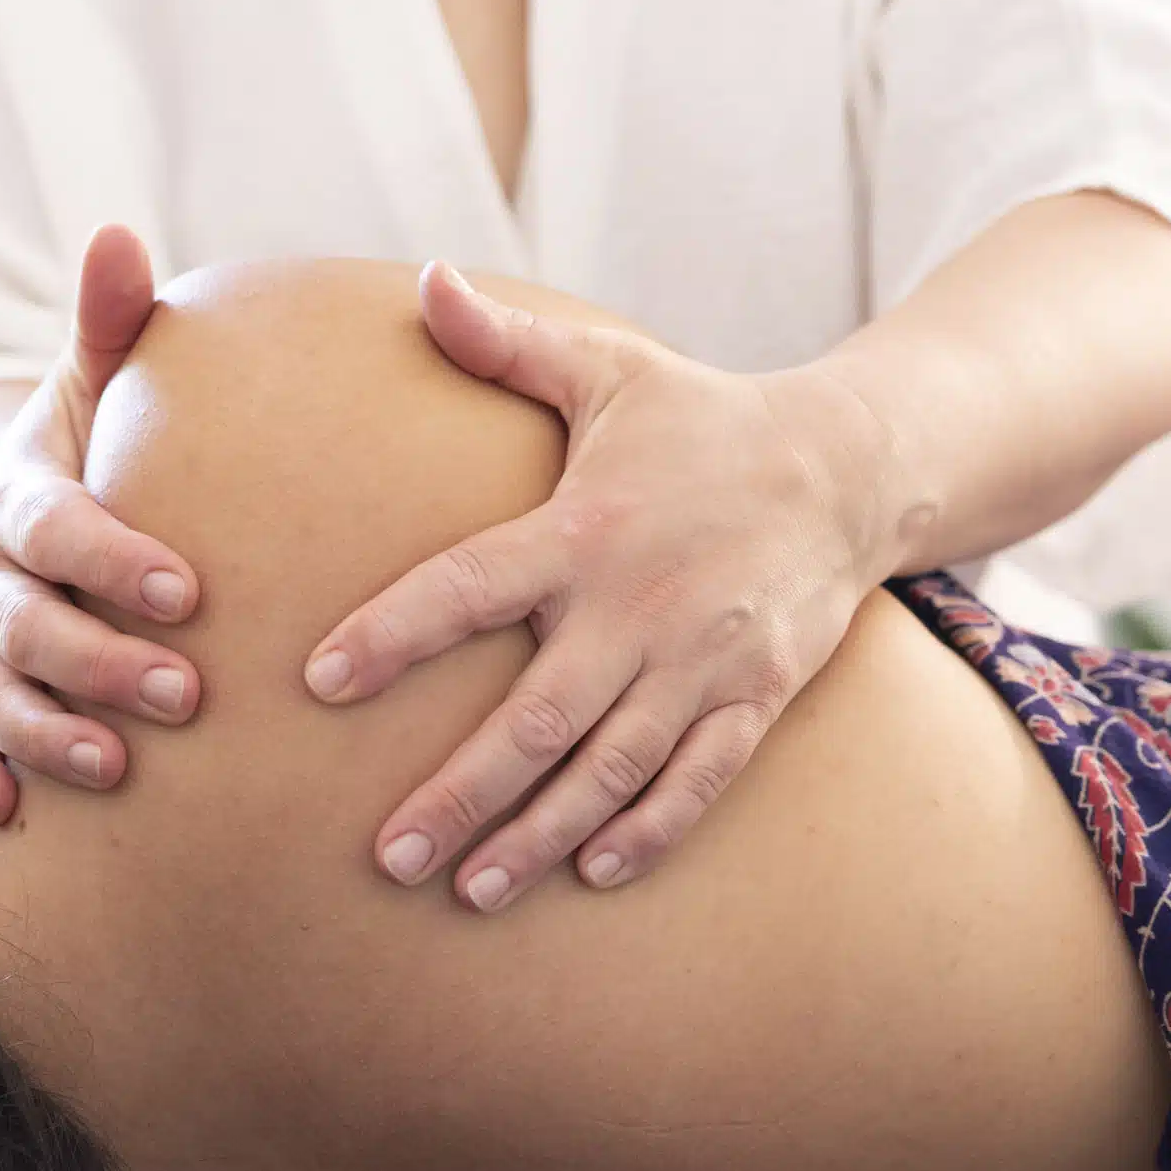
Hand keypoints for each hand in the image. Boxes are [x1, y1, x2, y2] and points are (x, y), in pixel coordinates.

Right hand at [0, 224, 202, 824]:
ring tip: (119, 770)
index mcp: (21, 498)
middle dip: (99, 661)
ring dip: (49, 736)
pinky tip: (8, 814)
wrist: (24, 518)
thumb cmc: (94, 447)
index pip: (54, 527)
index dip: (109, 558)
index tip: (184, 590)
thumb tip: (119, 232)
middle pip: (29, 625)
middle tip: (186, 693)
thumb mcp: (94, 383)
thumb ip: (113, 324)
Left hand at [307, 265, 896, 909]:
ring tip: (470, 890)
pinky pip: (698, 779)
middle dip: (461, 792)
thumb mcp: (611, 369)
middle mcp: (638, 605)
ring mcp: (701, 660)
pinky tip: (593, 871)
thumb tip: (425, 280)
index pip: (468, 586)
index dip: (394, 633)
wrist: (850, 468)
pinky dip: (648, 829)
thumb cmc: (705, 422)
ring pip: (610, 768)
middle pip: (537, 717)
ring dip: (539, 833)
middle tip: (389, 855)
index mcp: (585, 528)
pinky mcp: (754, 696)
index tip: (319, 680)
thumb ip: (510, 345)